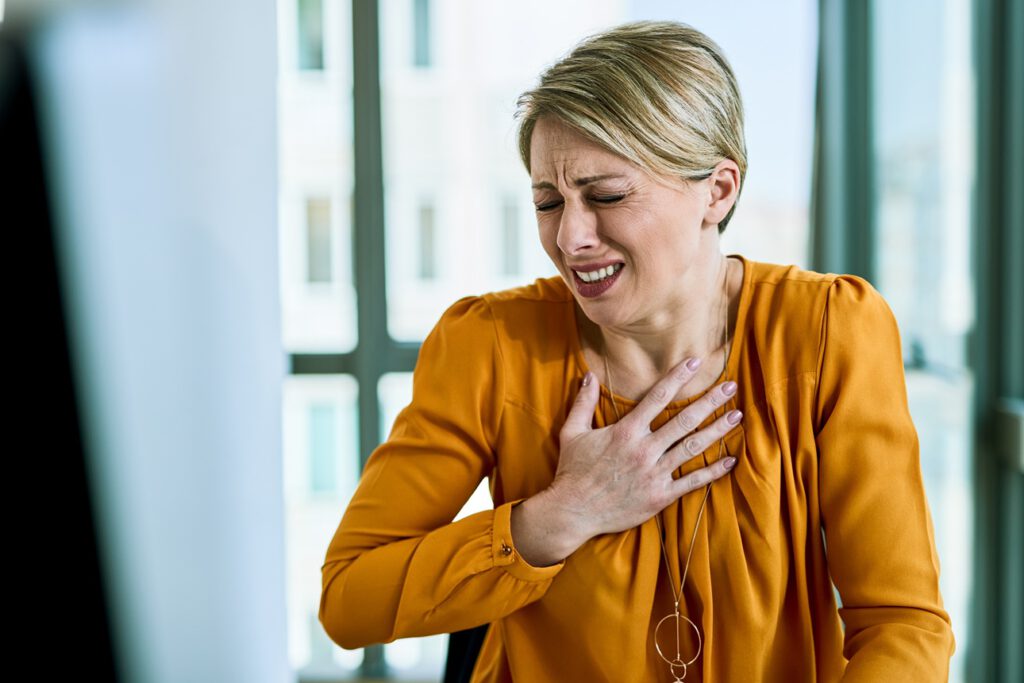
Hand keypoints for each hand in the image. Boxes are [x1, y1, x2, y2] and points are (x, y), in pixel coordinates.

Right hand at [548, 357, 741, 541]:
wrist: (573, 511)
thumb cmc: (572, 471)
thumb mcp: (572, 432)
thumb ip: (583, 403)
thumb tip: (589, 376)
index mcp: (626, 431)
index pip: (658, 397)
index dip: (678, 377)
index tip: (695, 362)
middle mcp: (644, 449)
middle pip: (684, 420)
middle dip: (710, 401)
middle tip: (730, 386)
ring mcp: (654, 473)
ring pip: (692, 447)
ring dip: (717, 430)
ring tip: (736, 416)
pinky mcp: (659, 496)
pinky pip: (691, 481)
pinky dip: (712, 471)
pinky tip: (730, 460)